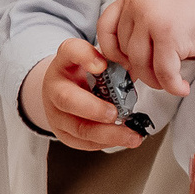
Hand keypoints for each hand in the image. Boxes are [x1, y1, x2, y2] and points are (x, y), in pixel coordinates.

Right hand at [19, 37, 144, 150]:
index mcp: (65, 61)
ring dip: (108, 134)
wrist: (64, 90)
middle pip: (67, 99)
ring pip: (78, 128)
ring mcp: (56, 113)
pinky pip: (84, 142)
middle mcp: (55, 87)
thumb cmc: (85, 73)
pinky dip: (107, 142)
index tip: (102, 65)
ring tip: (132, 135)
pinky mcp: (64, 133)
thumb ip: (114, 59)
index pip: (69, 51)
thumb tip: (138, 65)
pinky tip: (124, 139)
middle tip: (115, 113)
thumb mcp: (97, 59)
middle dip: (94, 109)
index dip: (84, 56)